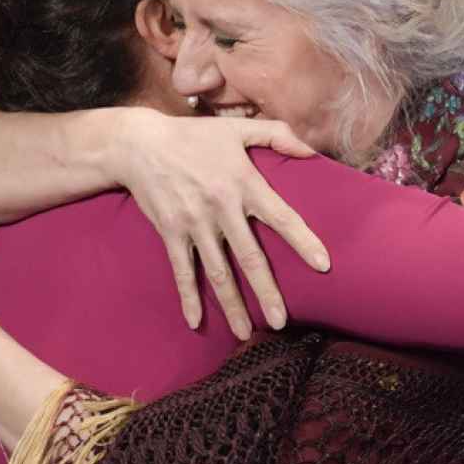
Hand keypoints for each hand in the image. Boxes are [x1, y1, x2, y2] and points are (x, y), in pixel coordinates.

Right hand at [107, 108, 330, 339]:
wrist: (140, 144)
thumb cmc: (193, 135)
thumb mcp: (237, 129)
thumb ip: (278, 134)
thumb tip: (311, 150)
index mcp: (244, 183)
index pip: (282, 217)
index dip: (304, 241)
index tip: (324, 266)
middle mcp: (222, 208)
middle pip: (250, 258)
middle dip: (267, 293)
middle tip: (281, 323)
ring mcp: (195, 223)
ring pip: (218, 273)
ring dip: (232, 306)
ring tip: (245, 334)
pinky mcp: (171, 233)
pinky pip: (182, 271)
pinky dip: (189, 297)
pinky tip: (196, 322)